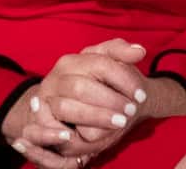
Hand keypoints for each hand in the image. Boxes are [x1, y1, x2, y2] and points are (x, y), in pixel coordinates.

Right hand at [2, 39, 148, 165]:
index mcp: (72, 60)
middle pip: (82, 88)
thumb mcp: (106, 63)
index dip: (124, 80)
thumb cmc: (96, 83)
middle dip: (110, 101)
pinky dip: (74, 133)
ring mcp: (47, 98)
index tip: (141, 95)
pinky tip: (95, 134)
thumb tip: (139, 51)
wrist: (71, 102)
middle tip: (131, 111)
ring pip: (68, 108)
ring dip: (97, 117)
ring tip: (120, 122)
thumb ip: (121, 52)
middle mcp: (56, 77)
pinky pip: (56, 128)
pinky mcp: (44, 119)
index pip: (101, 65)